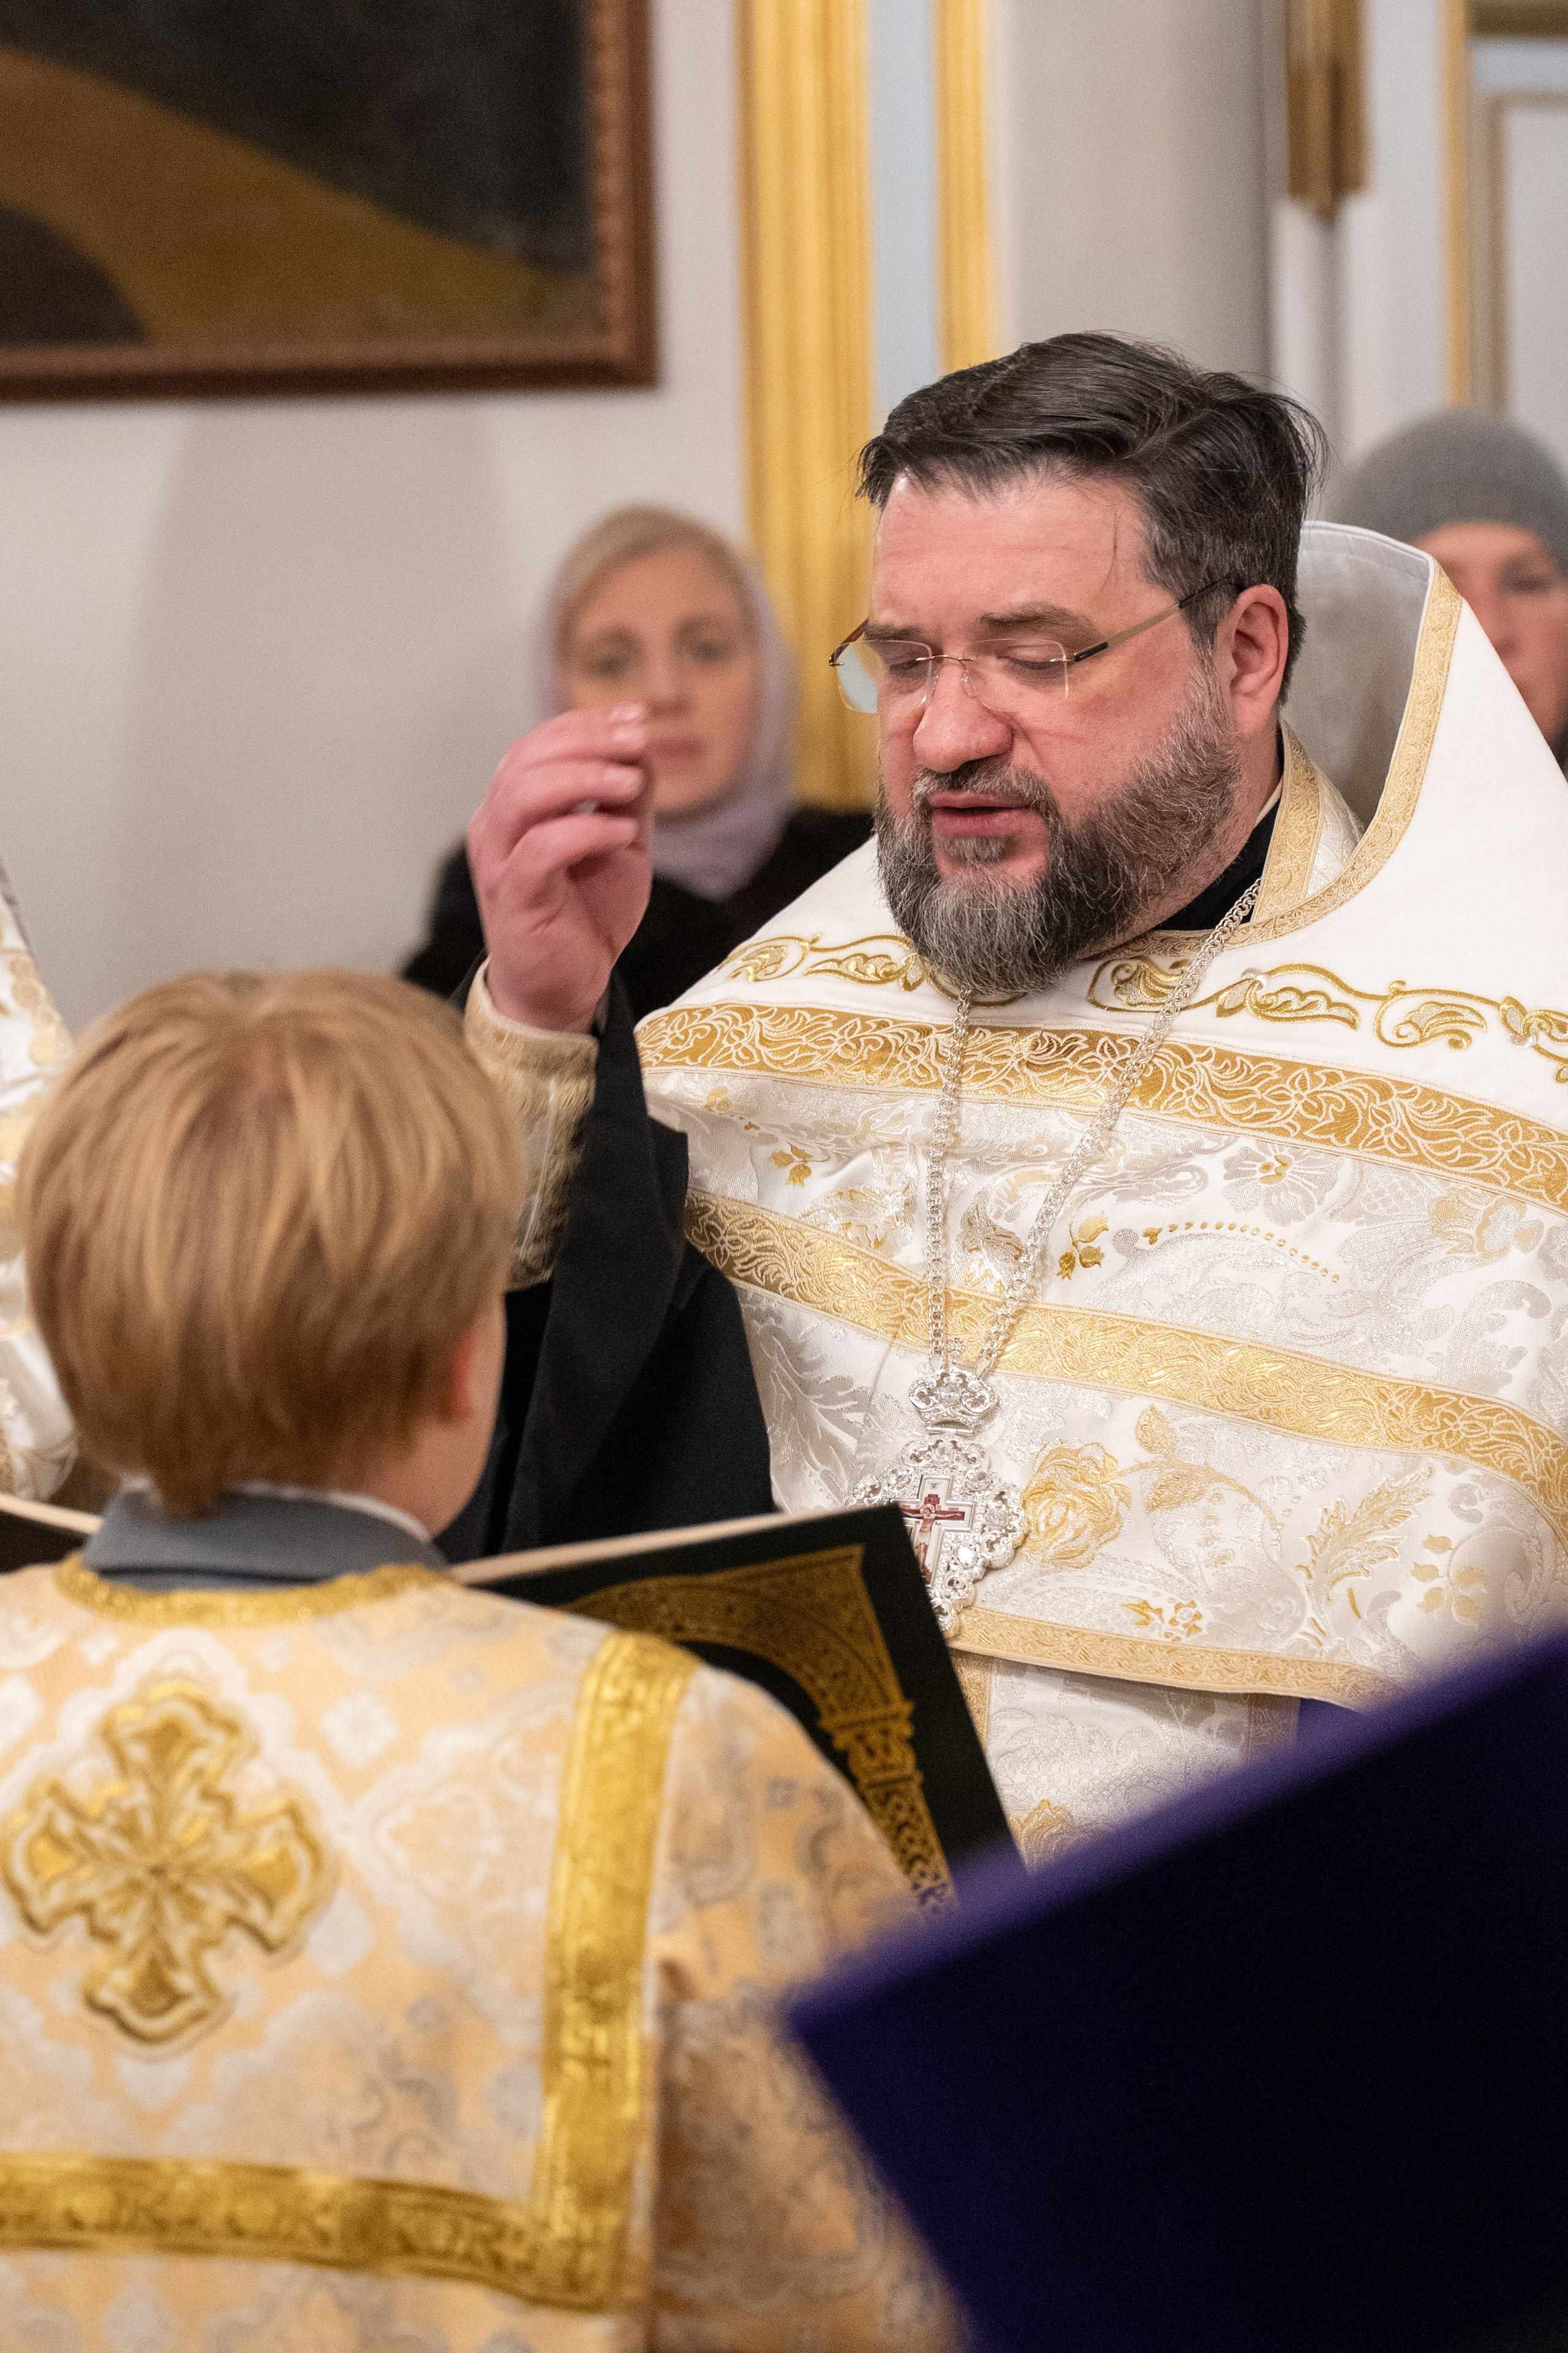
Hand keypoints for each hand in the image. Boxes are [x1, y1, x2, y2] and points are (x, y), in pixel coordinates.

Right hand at [468, 705, 652, 1032]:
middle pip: (526, 757)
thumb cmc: (587, 915)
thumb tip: (644, 747)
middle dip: (588, 740)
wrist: (567, 987)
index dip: (586, 723)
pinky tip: (623, 834)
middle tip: (638, 742)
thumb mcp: (619, 844)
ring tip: (631, 786)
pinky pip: (541, 848)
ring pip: (524, 793)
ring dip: (584, 778)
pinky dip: (586, 830)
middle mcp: (496, 825)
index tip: (636, 717)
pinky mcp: (514, 896)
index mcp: (514, 807)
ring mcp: (500, 860)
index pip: (537, 744)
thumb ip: (626, 799)